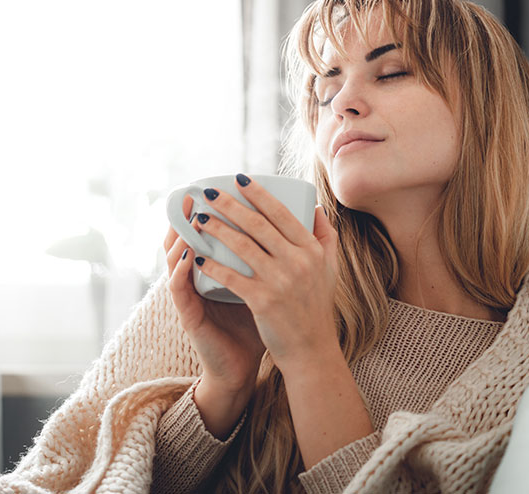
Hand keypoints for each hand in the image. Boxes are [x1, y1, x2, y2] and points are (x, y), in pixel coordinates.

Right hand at [165, 194, 264, 395]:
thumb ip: (276, 259)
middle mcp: (200, 278)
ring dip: (181, 235)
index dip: (213, 212)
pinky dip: (181, 269)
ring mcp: (191, 296)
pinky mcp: (188, 315)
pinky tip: (190, 255)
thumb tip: (303, 229)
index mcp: (219, 268)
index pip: (210, 233)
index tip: (221, 188)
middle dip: (191, 214)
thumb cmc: (257, 324)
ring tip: (191, 216)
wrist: (244, 367)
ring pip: (176, 259)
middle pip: (188, 238)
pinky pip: (179, 288)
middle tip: (199, 193)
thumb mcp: (267, 286)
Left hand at [190, 174, 339, 374]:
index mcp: (312, 249)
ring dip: (216, 229)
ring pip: (241, 246)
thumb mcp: (330, 267)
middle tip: (208, 192)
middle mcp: (298, 261)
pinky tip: (199, 257)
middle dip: (229, 204)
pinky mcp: (263, 301)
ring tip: (199, 219)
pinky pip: (232, 277)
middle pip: (257, 224)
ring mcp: (280, 281)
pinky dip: (214, 266)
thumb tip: (316, 206)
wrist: (311, 349)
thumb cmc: (316, 306)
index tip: (240, 179)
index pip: (282, 213)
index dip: (259, 194)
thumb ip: (326, 235)